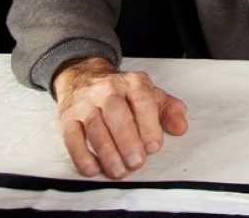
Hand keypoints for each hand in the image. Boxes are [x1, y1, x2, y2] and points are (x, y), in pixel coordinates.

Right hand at [53, 57, 187, 178]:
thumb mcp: (149, 94)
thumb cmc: (122, 93)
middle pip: (116, 114)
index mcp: (133, 82)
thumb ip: (168, 110)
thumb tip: (181, 127)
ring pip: (95, 127)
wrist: (83, 77)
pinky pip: (72, 138)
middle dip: (127, 141)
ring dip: (107, 153)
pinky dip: (82, 156)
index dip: (149, 125)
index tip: (154, 147)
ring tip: (119, 171)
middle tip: (137, 163)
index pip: (143, 100)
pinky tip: (93, 169)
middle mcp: (107, 89)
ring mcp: (85, 103)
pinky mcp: (67, 118)